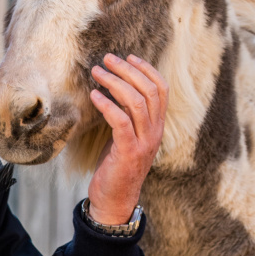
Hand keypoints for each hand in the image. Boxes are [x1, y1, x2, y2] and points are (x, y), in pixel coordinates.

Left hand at [86, 53, 167, 224]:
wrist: (114, 200)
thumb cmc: (116, 163)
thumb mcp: (126, 134)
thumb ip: (127, 113)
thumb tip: (113, 84)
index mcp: (157, 125)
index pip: (161, 89)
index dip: (147, 69)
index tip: (129, 55)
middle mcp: (155, 131)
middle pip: (149, 90)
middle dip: (127, 69)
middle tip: (106, 59)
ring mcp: (144, 142)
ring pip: (136, 102)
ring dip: (114, 82)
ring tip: (96, 72)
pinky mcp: (129, 152)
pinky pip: (121, 121)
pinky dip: (107, 104)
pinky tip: (93, 95)